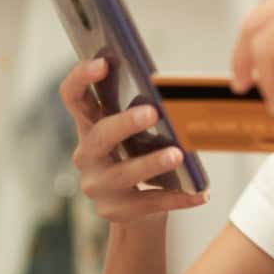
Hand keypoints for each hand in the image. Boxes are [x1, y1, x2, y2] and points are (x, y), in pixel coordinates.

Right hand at [58, 58, 208, 224]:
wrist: (135, 211)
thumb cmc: (139, 157)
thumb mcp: (135, 134)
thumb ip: (141, 111)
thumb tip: (173, 92)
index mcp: (89, 126)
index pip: (73, 97)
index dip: (81, 78)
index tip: (103, 62)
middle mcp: (87, 155)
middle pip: (100, 135)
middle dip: (125, 122)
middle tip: (152, 112)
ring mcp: (98, 185)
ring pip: (124, 173)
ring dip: (152, 162)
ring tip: (177, 155)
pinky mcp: (116, 210)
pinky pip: (149, 202)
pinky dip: (177, 197)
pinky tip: (200, 194)